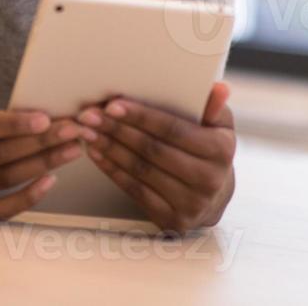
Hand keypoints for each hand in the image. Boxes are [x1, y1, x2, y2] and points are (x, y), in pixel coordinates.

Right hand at [0, 87, 86, 220]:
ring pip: (6, 179)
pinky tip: (51, 180)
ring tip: (72, 149)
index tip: (46, 118)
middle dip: (40, 142)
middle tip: (71, 130)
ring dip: (43, 164)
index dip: (13, 124)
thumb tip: (22, 117)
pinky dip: (28, 198)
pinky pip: (2, 209)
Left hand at [76, 82, 236, 234]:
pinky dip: (112, 170)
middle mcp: (209, 180)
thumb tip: (219, 88)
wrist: (214, 197)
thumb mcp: (218, 126)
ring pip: (140, 170)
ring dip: (109, 148)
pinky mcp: (172, 219)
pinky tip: (96, 154)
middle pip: (152, 150)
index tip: (112, 105)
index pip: (173, 130)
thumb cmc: (209, 151)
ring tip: (86, 131)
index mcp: (221, 151)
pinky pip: (135, 191)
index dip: (141, 117)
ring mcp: (191, 203)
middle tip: (88, 115)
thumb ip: (213, 106)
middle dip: (116, 130)